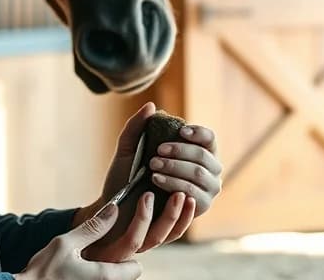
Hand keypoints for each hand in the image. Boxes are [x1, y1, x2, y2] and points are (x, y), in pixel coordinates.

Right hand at [16, 202, 141, 279]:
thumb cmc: (42, 272)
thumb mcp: (67, 243)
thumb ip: (94, 228)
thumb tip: (114, 210)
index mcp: (104, 276)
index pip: (136, 268)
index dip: (131, 253)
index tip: (122, 239)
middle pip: (128, 276)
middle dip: (122, 261)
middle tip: (107, 247)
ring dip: (110, 269)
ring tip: (93, 257)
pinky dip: (98, 275)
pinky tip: (84, 267)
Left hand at [79, 102, 223, 261]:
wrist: (113, 212)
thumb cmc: (124, 180)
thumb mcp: (127, 150)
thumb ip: (136, 127)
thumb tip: (151, 106)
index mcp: (195, 157)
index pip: (210, 140)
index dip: (199, 133)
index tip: (180, 131)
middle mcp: (205, 176)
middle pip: (206, 158)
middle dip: (182, 154)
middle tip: (156, 157)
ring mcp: (202, 197)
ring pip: (201, 179)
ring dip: (178, 171)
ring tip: (153, 172)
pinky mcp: (191, 216)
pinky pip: (194, 202)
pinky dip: (178, 191)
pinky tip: (159, 185)